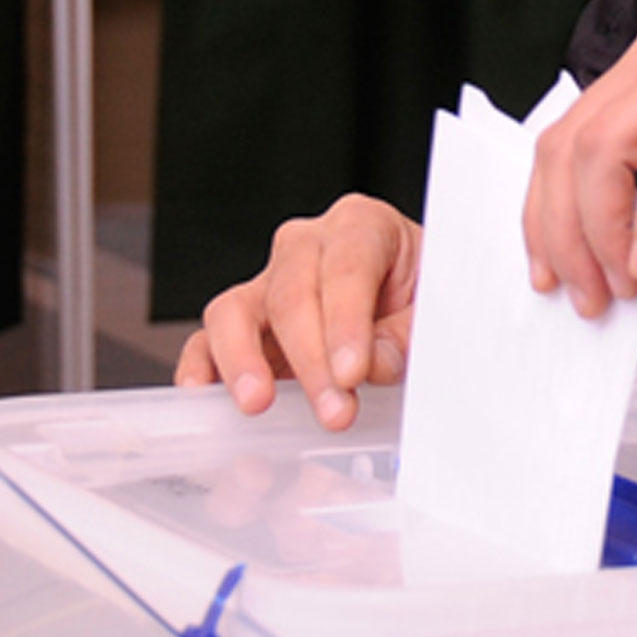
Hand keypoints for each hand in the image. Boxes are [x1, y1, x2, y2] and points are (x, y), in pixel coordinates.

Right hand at [175, 194, 421, 429]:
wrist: (412, 299)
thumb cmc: (422, 295)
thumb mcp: (433, 307)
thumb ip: (406, 335)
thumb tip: (372, 365)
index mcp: (361, 225)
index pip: (346, 266)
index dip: (346, 322)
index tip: (353, 372)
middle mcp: (307, 246)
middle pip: (292, 294)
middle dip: (311, 359)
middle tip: (334, 411)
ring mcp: (269, 283)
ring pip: (234, 309)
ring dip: (244, 360)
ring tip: (259, 402)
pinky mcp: (246, 324)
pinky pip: (209, 338)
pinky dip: (204, 366)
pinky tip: (206, 395)